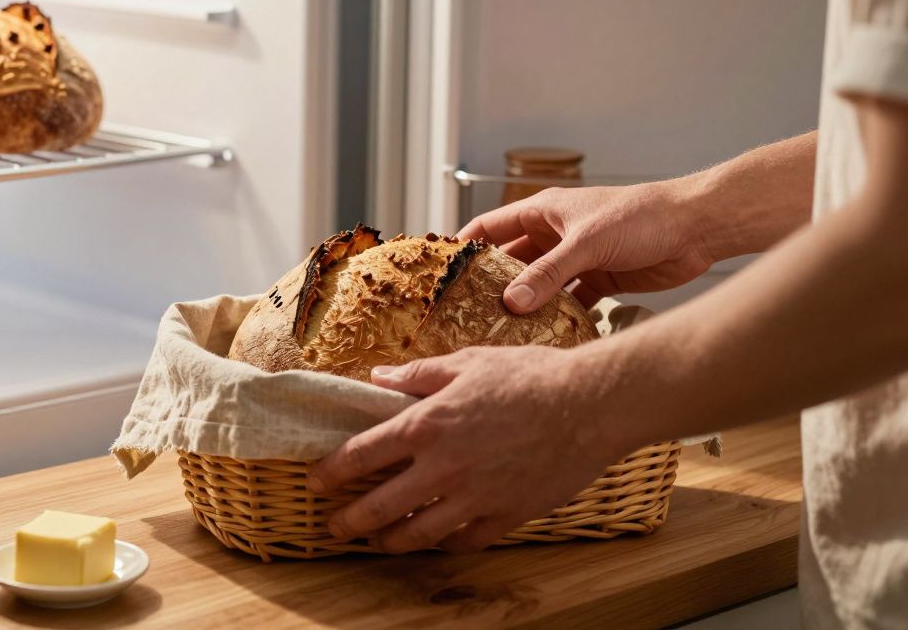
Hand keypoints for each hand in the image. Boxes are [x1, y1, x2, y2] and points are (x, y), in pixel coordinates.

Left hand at [309, 346, 626, 553]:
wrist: (590, 404)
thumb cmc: (530, 375)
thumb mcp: (468, 362)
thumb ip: (418, 374)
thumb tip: (379, 379)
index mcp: (427, 424)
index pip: (362, 455)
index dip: (333, 472)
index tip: (317, 482)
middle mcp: (444, 466)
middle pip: (381, 507)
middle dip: (350, 522)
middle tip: (335, 527)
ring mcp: (475, 497)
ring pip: (418, 534)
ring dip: (390, 540)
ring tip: (377, 542)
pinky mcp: (506, 516)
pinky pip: (465, 542)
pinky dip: (445, 545)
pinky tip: (437, 541)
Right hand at [460, 181, 713, 313]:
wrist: (696, 228)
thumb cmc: (641, 217)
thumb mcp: (587, 244)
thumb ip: (548, 274)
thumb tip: (511, 303)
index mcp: (544, 211)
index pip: (491, 227)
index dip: (465, 248)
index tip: (441, 273)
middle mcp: (555, 234)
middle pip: (511, 262)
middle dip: (491, 285)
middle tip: (466, 314)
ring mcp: (576, 259)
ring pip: (539, 286)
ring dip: (525, 306)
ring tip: (499, 333)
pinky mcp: (599, 281)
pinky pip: (567, 303)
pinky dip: (557, 318)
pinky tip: (543, 338)